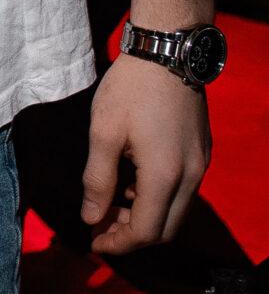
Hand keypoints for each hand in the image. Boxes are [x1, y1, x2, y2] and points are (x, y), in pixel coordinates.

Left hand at [80, 54, 211, 253]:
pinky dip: (158, 198)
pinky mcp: (201, 151)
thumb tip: (91, 217)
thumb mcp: (103, 133)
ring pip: (177, 211)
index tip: (93, 240)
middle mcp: (191, 176)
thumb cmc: (131, 88)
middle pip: (166, 230)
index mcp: (165, 175)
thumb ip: (97, 180)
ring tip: (112, 202)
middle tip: (101, 225)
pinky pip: (183, 190)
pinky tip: (133, 180)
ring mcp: (200, 163)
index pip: (146, 232)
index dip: (118, 243)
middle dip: (133, 236)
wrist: (167, 50)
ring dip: (146, 216)